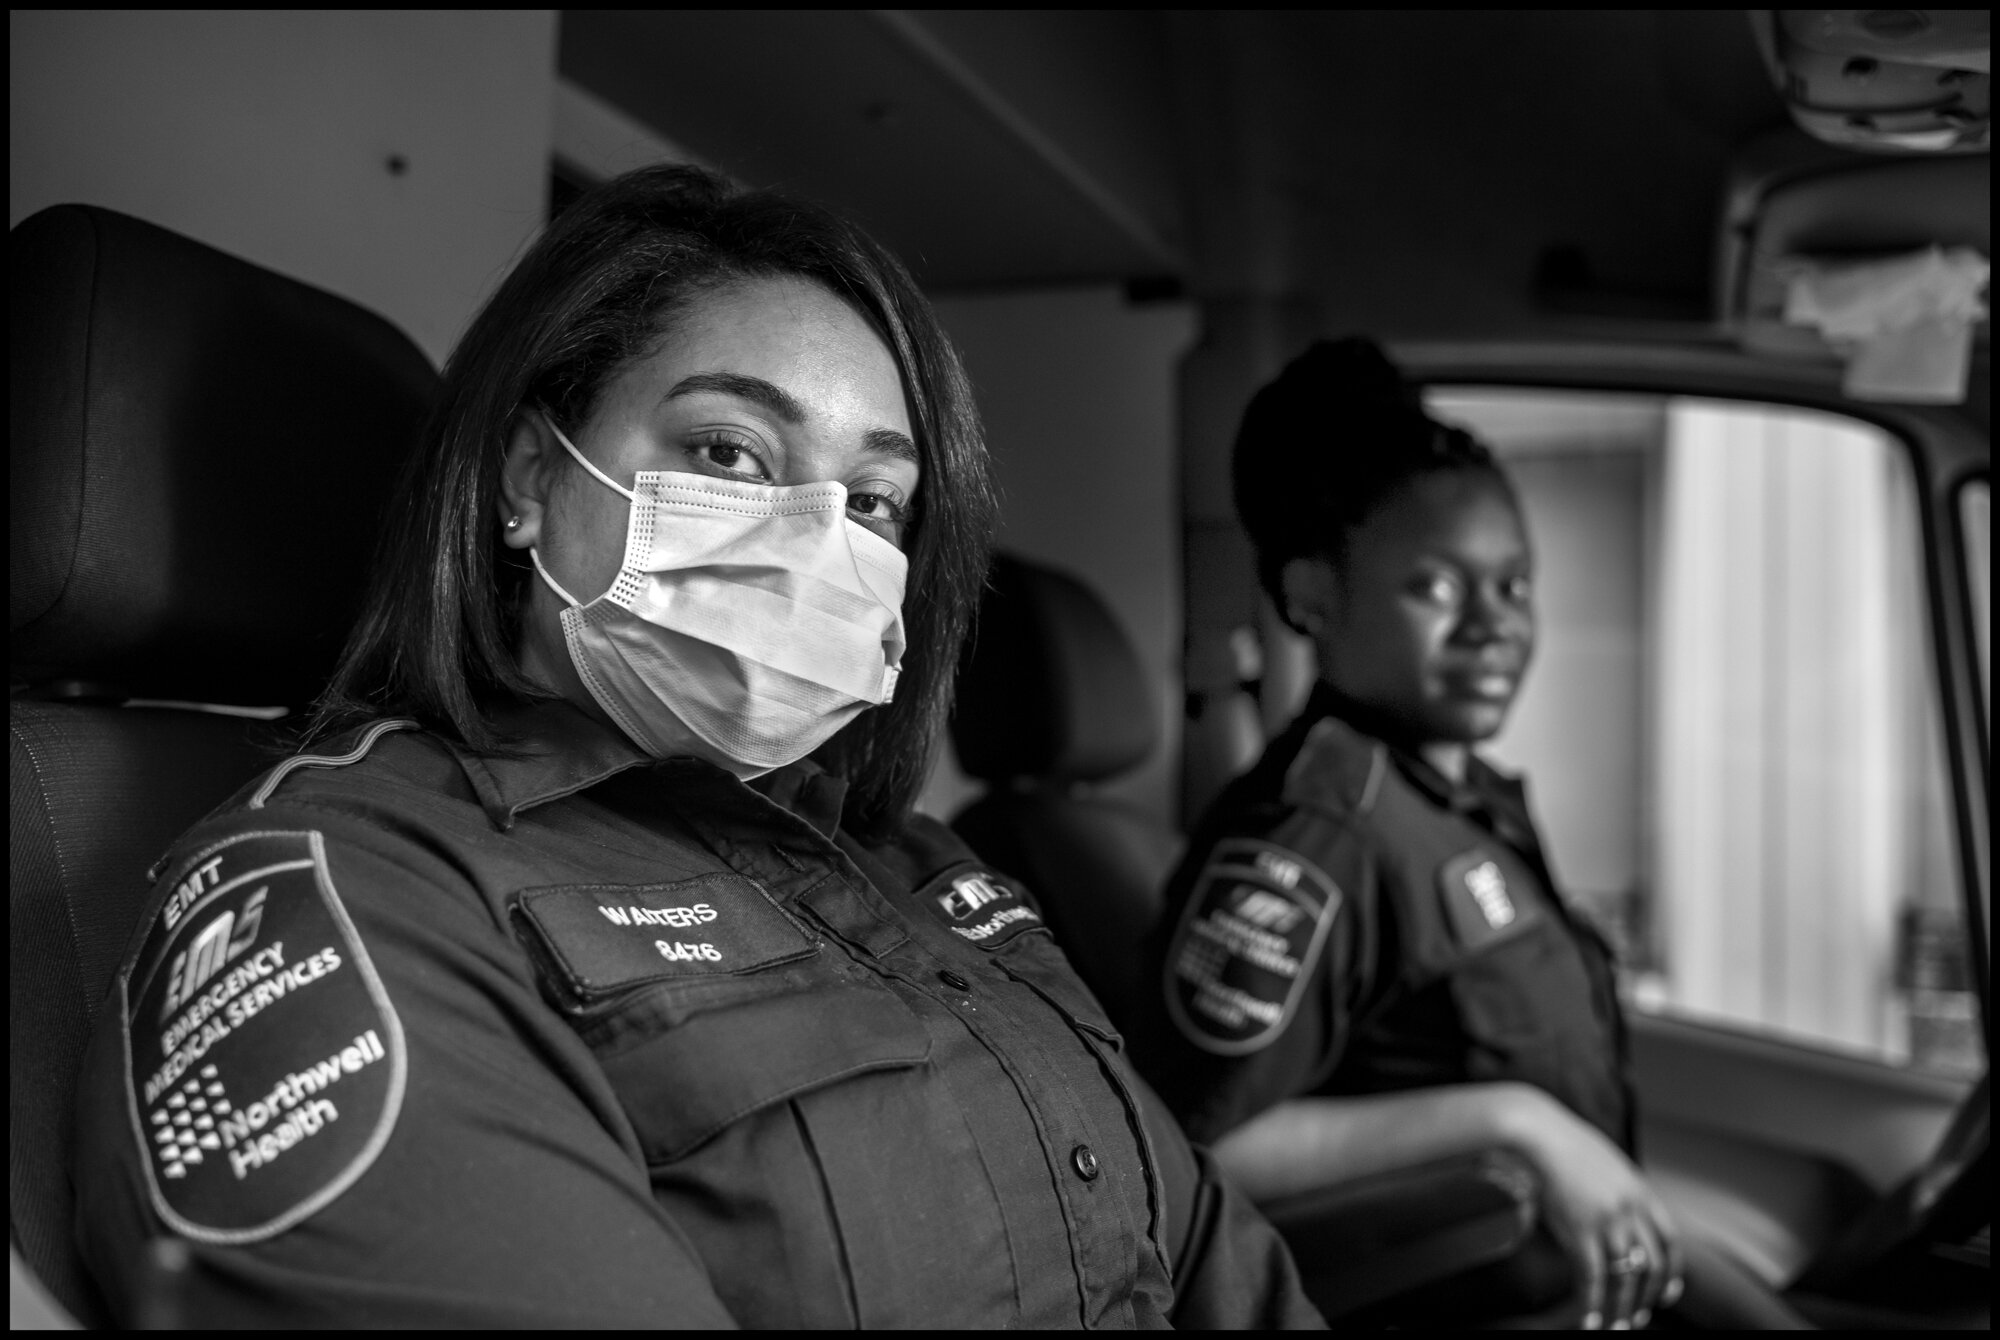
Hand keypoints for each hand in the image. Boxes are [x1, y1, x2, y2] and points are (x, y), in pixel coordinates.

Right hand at [1504, 1088, 1683, 1329]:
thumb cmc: (1560, 1139)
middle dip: (1648, 1296)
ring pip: (1625, 1277)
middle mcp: (1631, 1209)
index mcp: (1639, 1189)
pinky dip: (1592, 1303)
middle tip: (1639, 1316)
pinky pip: (1592, 1277)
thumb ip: (1614, 1185)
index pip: (1669, 1239)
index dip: (1672, 1271)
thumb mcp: (1602, 1159)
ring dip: (1622, 1307)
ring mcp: (1607, 1221)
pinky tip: (1588, 1318)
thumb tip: (1610, 1205)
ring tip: (1616, 1326)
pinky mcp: (1580, 1230)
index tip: (1667, 1292)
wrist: (1536, 1131)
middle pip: (1652, 1264)